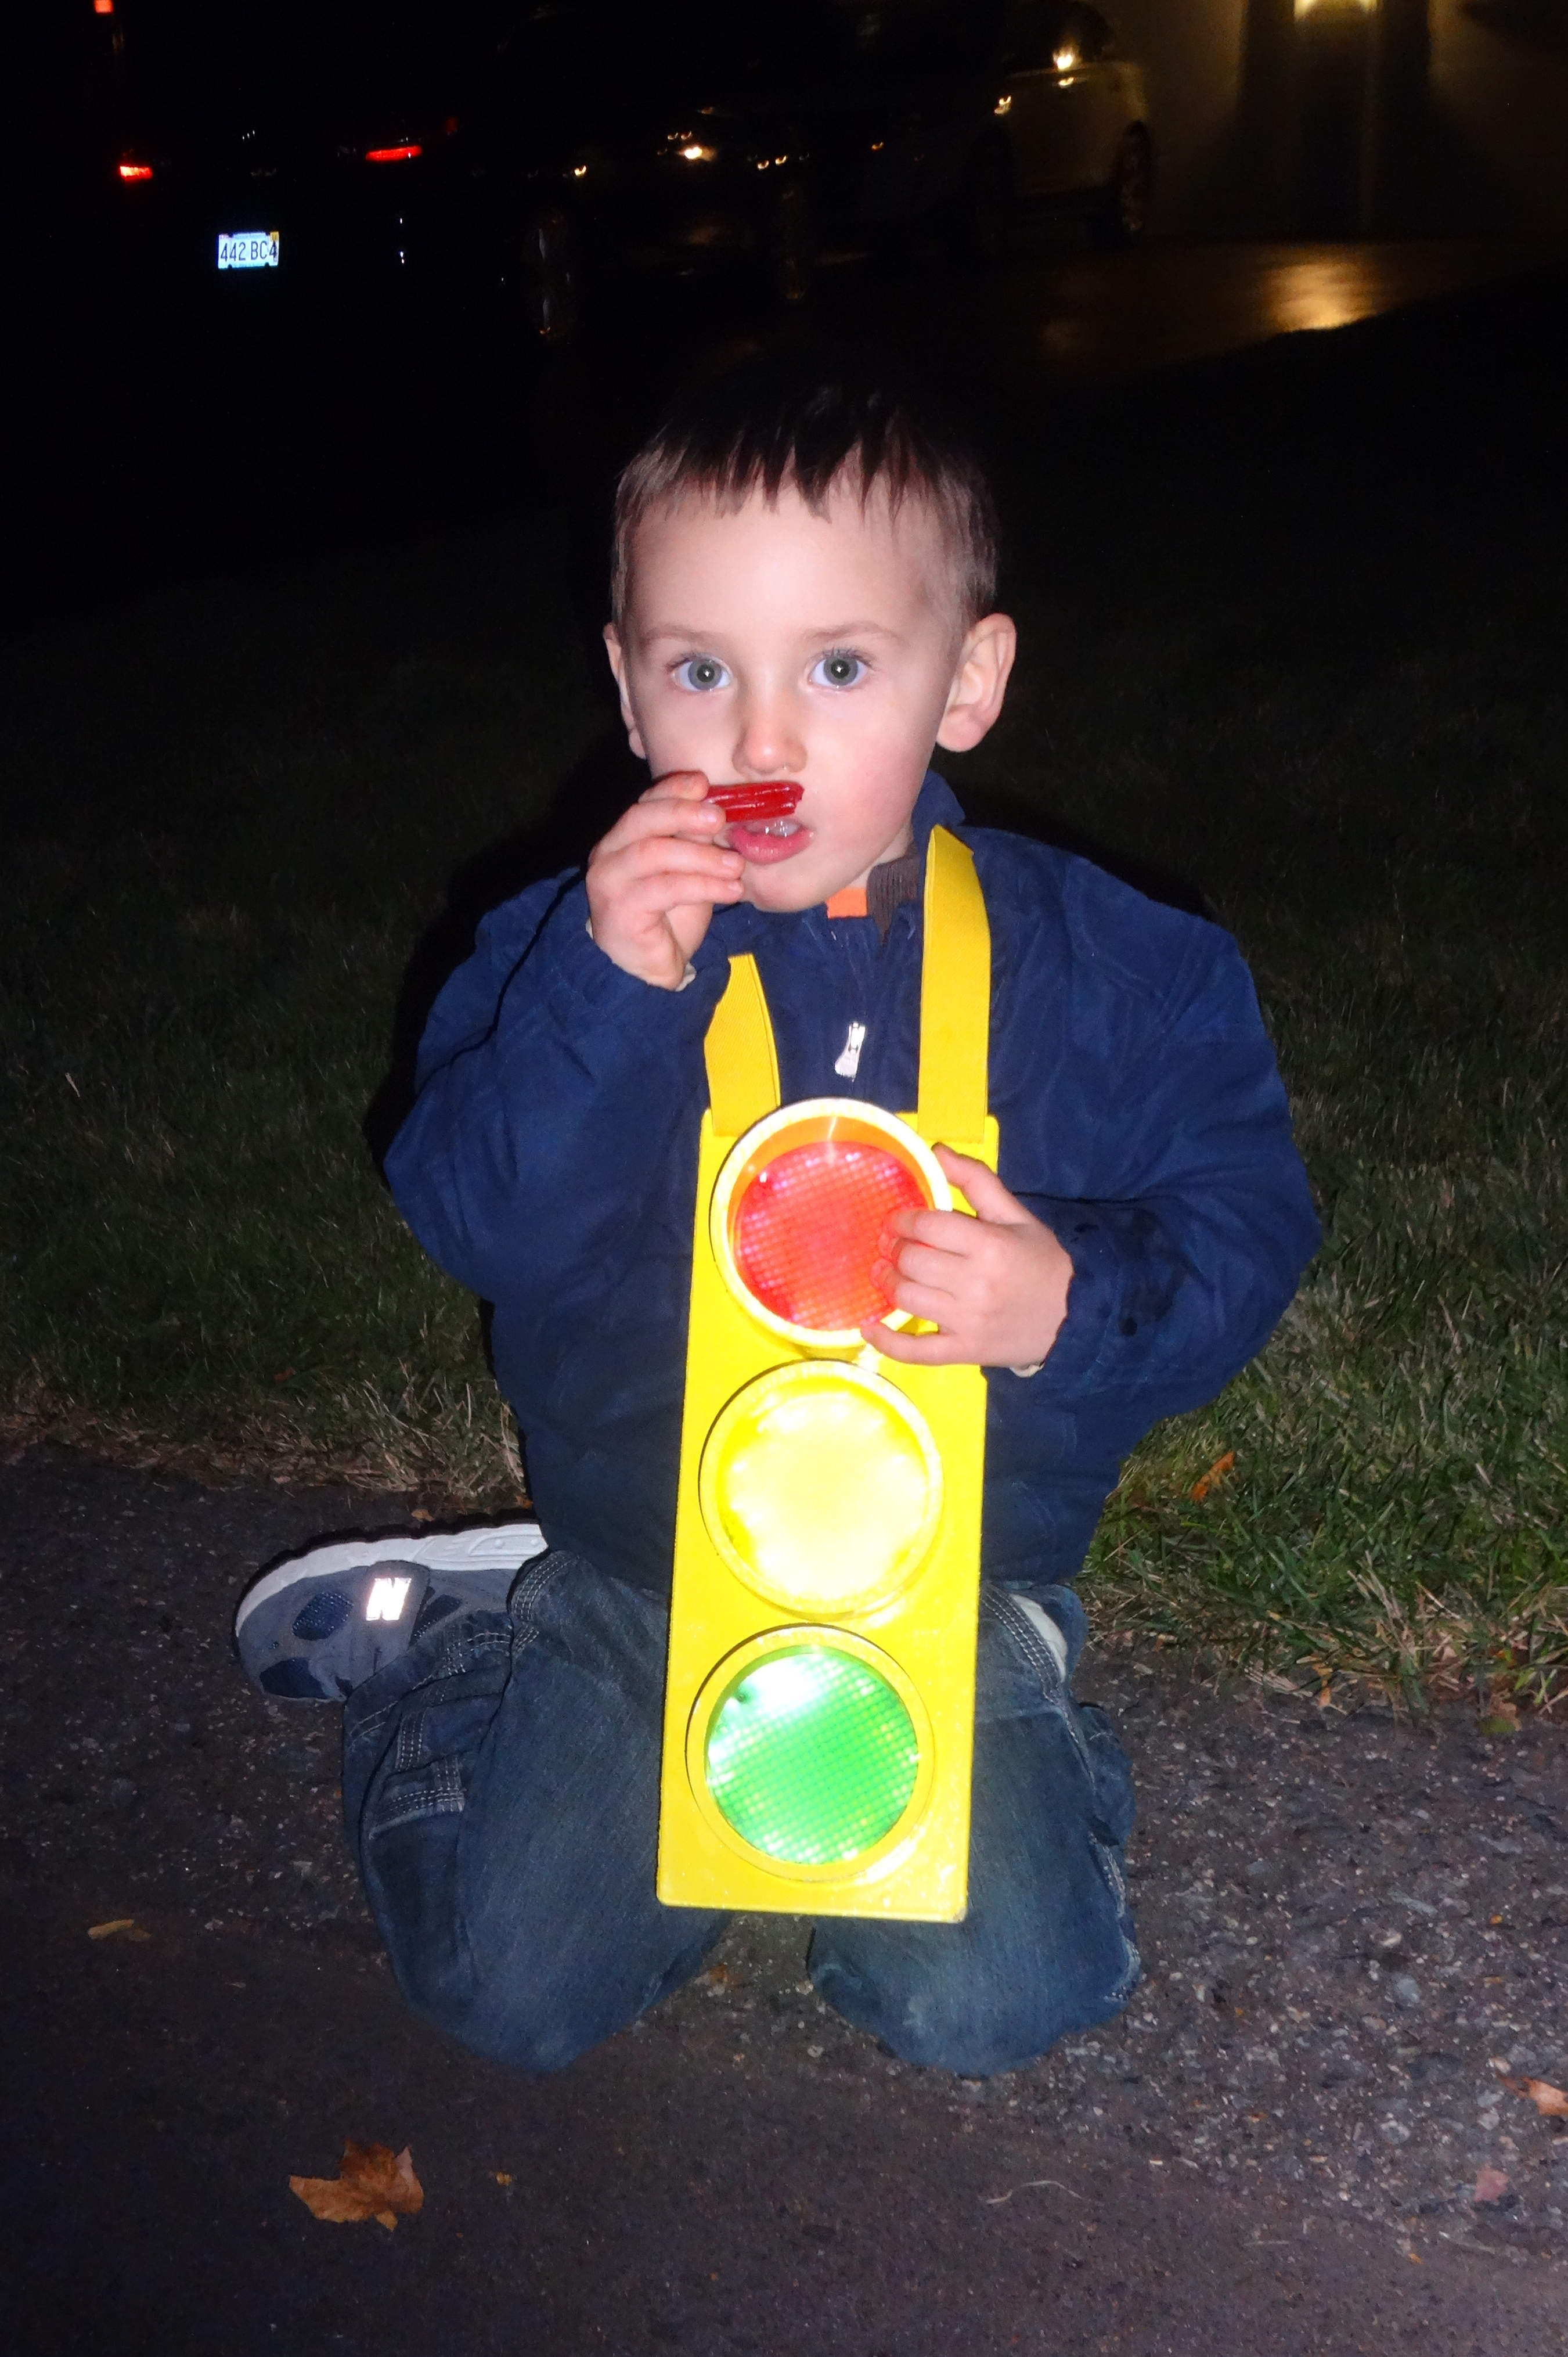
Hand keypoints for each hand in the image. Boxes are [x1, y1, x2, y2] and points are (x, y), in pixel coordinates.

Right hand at [585, 770, 743, 988]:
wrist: (649, 969)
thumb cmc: (668, 917)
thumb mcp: (687, 870)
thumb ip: (695, 841)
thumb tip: (721, 809)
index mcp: (624, 837)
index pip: (645, 802)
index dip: (673, 789)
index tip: (703, 782)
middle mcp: (609, 854)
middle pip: (642, 819)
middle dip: (683, 813)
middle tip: (720, 817)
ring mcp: (610, 882)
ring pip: (654, 853)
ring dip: (701, 857)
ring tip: (736, 866)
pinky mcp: (620, 910)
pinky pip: (664, 889)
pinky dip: (702, 886)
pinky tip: (730, 890)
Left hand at [864, 1147, 1072, 1368]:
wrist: (1075, 1317)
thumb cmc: (1041, 1261)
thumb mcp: (1016, 1215)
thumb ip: (977, 1181)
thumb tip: (936, 1150)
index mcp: (989, 1245)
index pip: (927, 1225)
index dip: (902, 1220)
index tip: (896, 1220)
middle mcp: (976, 1283)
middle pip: (911, 1262)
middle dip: (894, 1250)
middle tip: (892, 1247)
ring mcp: (968, 1321)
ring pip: (907, 1299)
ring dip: (888, 1284)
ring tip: (885, 1274)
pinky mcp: (965, 1351)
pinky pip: (916, 1352)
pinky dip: (887, 1342)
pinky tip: (869, 1327)